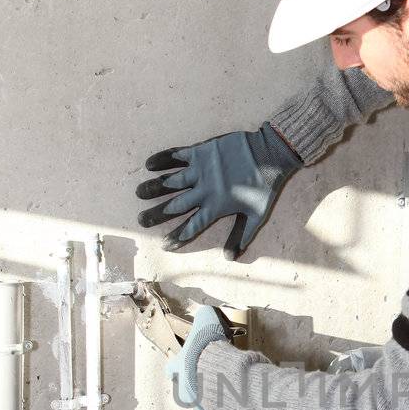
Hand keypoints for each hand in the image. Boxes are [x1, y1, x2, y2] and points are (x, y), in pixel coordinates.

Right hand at [136, 123, 301, 255]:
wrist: (270, 154)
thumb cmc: (265, 187)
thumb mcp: (257, 216)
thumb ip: (241, 236)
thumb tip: (229, 258)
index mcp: (216, 207)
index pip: (192, 226)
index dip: (178, 237)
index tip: (163, 245)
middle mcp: (204, 190)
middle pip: (176, 205)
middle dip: (157, 214)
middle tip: (140, 221)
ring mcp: (201, 169)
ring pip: (172, 181)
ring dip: (154, 188)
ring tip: (139, 193)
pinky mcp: (201, 151)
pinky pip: (177, 155)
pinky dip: (163, 159)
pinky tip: (149, 164)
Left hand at [164, 305, 236, 409]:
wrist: (221, 370)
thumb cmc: (208, 347)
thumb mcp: (206, 322)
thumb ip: (205, 317)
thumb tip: (206, 312)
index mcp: (179, 367)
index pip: (171, 368)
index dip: (176, 367)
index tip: (182, 366)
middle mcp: (185, 387)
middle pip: (185, 389)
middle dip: (195, 384)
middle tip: (208, 377)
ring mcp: (198, 402)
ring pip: (201, 402)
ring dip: (209, 396)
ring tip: (222, 390)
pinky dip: (224, 406)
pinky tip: (233, 399)